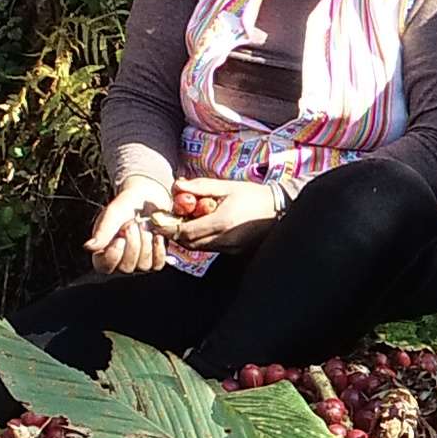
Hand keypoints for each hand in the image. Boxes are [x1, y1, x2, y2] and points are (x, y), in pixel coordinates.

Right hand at [87, 167, 179, 275]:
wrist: (147, 201)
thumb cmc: (126, 208)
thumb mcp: (112, 215)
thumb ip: (102, 231)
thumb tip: (89, 247)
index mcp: (103, 252)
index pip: (104, 266)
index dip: (113, 255)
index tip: (120, 238)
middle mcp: (120, 261)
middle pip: (126, 267)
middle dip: (132, 244)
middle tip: (133, 224)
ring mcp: (138, 263)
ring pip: (143, 266)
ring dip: (146, 243)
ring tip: (144, 226)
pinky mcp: (154, 261)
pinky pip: (157, 264)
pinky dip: (158, 248)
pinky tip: (157, 235)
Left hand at [157, 178, 279, 250]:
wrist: (279, 209)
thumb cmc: (253, 195)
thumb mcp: (227, 186)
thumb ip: (200, 187)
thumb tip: (177, 186)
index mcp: (223, 221)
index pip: (186, 232)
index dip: (169, 228)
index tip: (157, 221)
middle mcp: (226, 239)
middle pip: (189, 243)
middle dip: (175, 233)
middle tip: (167, 220)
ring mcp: (231, 248)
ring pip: (198, 247)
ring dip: (187, 236)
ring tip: (183, 221)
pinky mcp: (234, 251)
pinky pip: (210, 248)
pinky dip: (200, 239)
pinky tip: (201, 226)